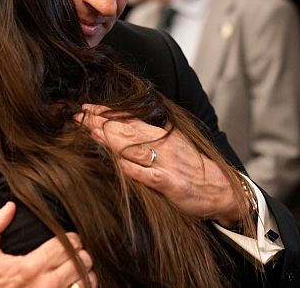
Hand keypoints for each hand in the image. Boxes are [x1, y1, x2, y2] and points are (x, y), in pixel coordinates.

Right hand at [0, 201, 96, 287]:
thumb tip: (10, 206)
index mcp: (29, 267)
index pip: (66, 245)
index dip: (71, 238)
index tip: (68, 238)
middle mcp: (45, 285)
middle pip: (80, 261)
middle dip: (80, 252)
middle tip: (75, 251)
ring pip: (86, 279)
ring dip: (86, 271)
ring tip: (77, 267)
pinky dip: (84, 285)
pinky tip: (76, 282)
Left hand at [76, 104, 245, 227]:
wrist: (222, 190)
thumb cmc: (195, 170)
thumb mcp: (175, 146)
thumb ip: (152, 138)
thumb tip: (126, 127)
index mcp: (163, 135)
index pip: (129, 120)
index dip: (106, 114)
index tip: (86, 108)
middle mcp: (163, 145)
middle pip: (126, 130)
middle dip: (100, 122)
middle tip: (77, 115)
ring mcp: (166, 164)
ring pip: (133, 148)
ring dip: (109, 139)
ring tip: (89, 131)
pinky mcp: (170, 183)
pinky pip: (147, 175)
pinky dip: (131, 168)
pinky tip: (116, 162)